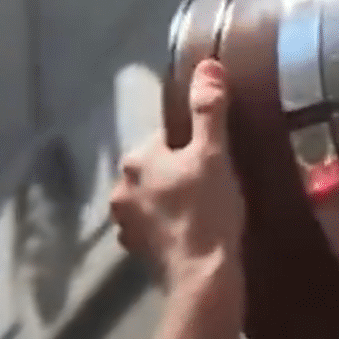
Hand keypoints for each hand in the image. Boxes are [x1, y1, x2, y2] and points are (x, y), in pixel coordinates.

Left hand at [111, 60, 245, 287]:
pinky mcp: (134, 250)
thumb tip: (206, 64)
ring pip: (153, 197)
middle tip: (216, 182)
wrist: (203, 274)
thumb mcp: (215, 152)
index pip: (166, 136)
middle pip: (157, 167)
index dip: (194, 144)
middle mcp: (120, 188)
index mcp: (136, 159)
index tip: (218, 157)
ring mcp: (124, 222)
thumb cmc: (210, 208)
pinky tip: (193, 232)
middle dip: (180, 171)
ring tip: (207, 209)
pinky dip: (169, 226)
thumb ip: (209, 108)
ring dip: (172, 198)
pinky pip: (153, 226)